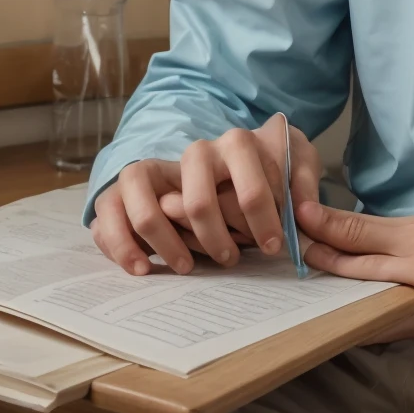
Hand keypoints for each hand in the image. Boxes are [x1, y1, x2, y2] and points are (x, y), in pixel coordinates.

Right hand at [90, 115, 320, 275]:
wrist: (225, 155)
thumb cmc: (264, 165)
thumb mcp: (294, 161)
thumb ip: (303, 179)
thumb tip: (303, 211)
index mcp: (234, 144)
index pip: (248, 181)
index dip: (263, 216)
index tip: (274, 246)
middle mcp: (193, 154)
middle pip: (198, 199)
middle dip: (215, 236)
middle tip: (231, 260)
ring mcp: (156, 171)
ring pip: (149, 205)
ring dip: (167, 242)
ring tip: (186, 268)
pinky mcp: (125, 192)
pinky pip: (109, 215)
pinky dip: (122, 244)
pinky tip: (143, 269)